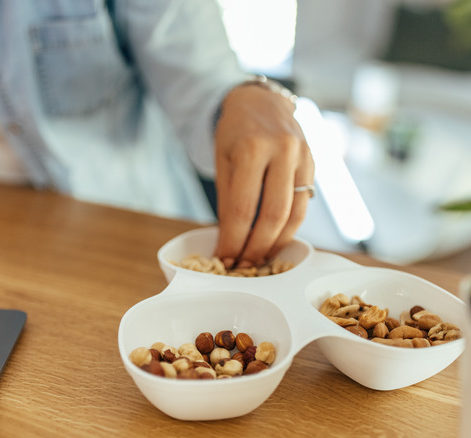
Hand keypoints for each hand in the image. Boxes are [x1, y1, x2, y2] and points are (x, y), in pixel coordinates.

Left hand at [213, 83, 313, 268]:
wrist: (260, 101)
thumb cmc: (234, 132)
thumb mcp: (222, 161)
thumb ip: (228, 199)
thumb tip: (229, 241)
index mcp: (252, 148)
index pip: (243, 208)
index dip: (233, 240)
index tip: (224, 258)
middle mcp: (283, 151)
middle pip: (273, 216)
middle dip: (256, 248)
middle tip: (242, 265)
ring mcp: (303, 156)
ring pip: (295, 214)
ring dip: (276, 243)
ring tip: (258, 260)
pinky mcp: (315, 163)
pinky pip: (305, 205)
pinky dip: (290, 227)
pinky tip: (275, 240)